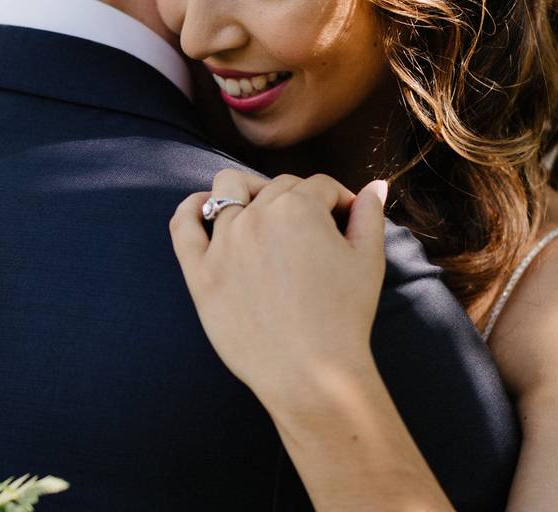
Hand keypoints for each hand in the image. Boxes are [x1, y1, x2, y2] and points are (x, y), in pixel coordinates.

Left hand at [169, 170, 387, 410]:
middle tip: (311, 233)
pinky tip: (203, 207)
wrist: (309, 371)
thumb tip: (374, 186)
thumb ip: (369, 215)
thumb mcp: (368, 261)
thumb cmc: (343, 317)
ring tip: (261, 210)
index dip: (336, 200)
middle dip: (300, 200)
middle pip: (277, 187)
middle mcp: (256, 216)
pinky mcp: (199, 271)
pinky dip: (190, 208)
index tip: (344, 220)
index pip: (319, 186)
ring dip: (248, 191)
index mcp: (299, 208)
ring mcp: (223, 242)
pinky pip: (183, 226)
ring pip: (228, 191)